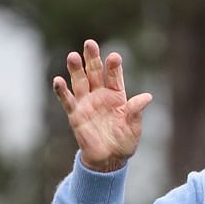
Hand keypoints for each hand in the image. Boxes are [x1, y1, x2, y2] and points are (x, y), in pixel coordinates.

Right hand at [52, 39, 152, 173]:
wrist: (109, 160)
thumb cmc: (124, 142)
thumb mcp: (134, 128)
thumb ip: (136, 112)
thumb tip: (146, 97)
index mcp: (117, 96)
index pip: (114, 76)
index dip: (114, 67)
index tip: (114, 57)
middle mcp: (100, 95)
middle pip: (95, 72)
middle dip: (92, 58)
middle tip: (89, 43)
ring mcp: (86, 103)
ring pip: (80, 82)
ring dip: (76, 70)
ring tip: (73, 56)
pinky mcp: (75, 114)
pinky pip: (67, 100)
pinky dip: (62, 91)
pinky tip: (58, 80)